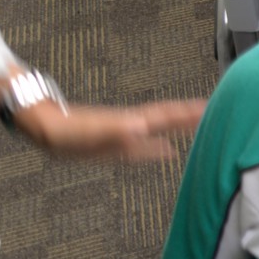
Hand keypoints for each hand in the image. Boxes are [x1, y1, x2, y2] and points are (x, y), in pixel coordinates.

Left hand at [15, 95, 203, 160]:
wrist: (44, 129)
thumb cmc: (64, 131)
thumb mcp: (89, 132)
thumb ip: (116, 130)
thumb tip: (141, 126)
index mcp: (129, 122)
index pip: (165, 114)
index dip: (187, 112)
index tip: (210, 108)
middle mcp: (131, 124)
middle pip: (167, 118)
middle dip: (190, 115)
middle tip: (214, 113)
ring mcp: (124, 133)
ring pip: (159, 127)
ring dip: (180, 126)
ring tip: (199, 126)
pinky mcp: (115, 143)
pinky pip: (147, 142)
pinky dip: (161, 145)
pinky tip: (167, 150)